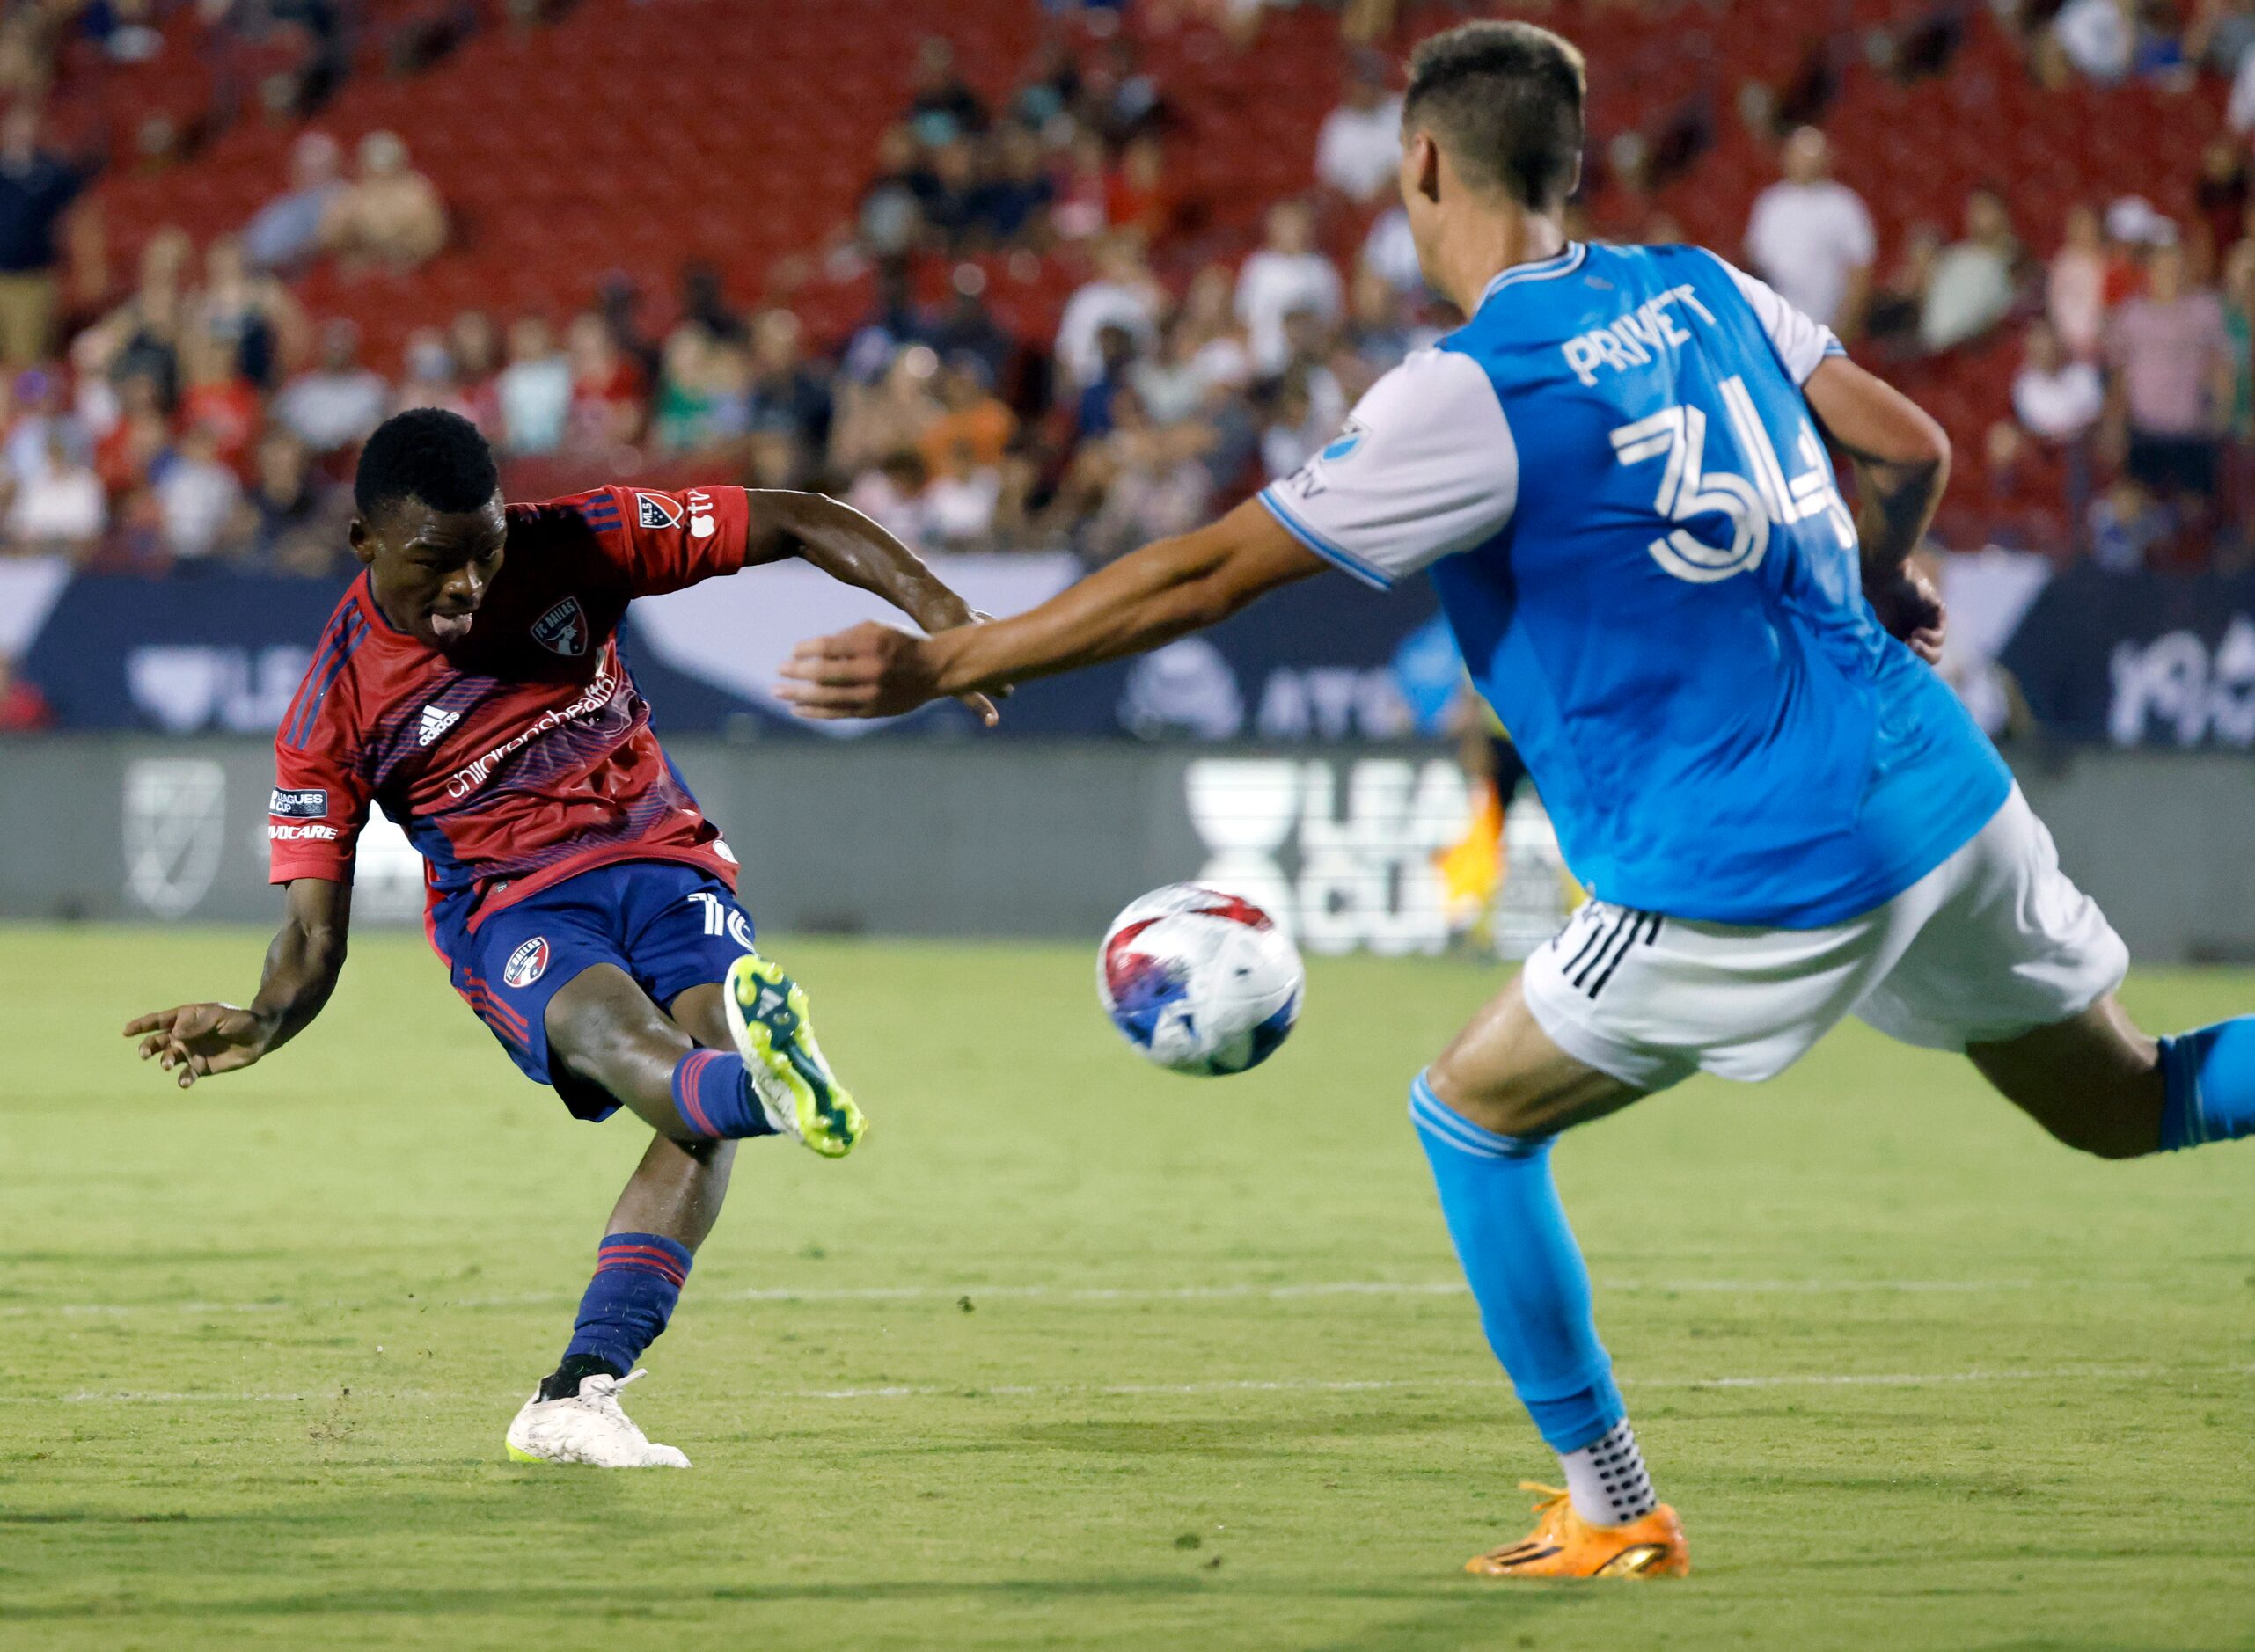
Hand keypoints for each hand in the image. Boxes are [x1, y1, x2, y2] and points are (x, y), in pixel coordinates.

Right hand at [123, 1002, 275, 1088]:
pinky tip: (185, 1082)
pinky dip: (184, 1079)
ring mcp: (191, 1052)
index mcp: (186, 1018)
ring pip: (169, 1058)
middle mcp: (184, 1036)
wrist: (259, 1037)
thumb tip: (174, 1034)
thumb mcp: (220, 1016)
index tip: (126, 1031)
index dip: (141, 1025)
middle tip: (145, 1053)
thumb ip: (198, 1023)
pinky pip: (187, 1075)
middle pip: (158, 1041)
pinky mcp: (201, 1067)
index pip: (159, 1020)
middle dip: (148, 1046)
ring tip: (167, 1064)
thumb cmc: (239, 1020)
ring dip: (165, 1061)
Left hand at [777, 621, 998, 724]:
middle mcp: (872, 671)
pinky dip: (815, 712)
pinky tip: (798, 708)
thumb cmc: (901, 644)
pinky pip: (837, 713)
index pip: (829, 647)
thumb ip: (846, 637)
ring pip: (827, 697)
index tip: (793, 651)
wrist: (934, 670)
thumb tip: (809, 651)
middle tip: (778, 670)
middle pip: (824, 674)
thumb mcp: (877, 628)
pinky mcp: (871, 711)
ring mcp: (871, 694)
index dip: (806, 650)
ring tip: (778, 692)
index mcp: (872, 645)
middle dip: (797, 672)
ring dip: (798, 695)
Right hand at [1865, 562, 1946, 665]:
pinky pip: (1940, 633)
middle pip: (1923, 660)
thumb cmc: (1864, 594)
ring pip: (1935, 649)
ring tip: (1911, 642)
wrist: (1879, 570)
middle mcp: (1910, 631)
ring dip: (1924, 651)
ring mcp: (1925, 622)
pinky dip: (1930, 638)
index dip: (1899, 668)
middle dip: (1916, 661)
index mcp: (1894, 637)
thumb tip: (1861, 668)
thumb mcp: (1863, 626)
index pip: (1905, 661)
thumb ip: (1867, 646)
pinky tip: (1916, 632)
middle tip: (1904, 652)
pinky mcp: (1936, 611)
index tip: (1888, 665)